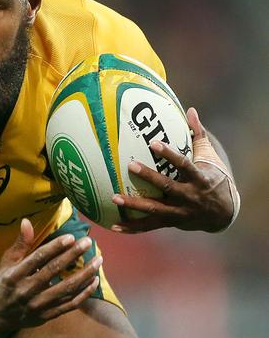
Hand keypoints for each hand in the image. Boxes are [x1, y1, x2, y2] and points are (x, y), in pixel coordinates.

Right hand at [0, 218, 100, 330]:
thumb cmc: (4, 282)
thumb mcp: (7, 261)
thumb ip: (20, 243)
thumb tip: (27, 221)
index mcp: (15, 274)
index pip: (38, 258)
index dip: (55, 247)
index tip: (71, 237)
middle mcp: (27, 290)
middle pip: (54, 271)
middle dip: (73, 255)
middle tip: (88, 242)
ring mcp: (38, 305)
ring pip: (66, 289)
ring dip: (85, 274)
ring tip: (98, 260)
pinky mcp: (47, 315)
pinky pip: (70, 305)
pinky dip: (84, 293)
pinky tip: (94, 281)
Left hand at [111, 107, 237, 232]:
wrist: (223, 214)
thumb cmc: (212, 179)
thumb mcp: (209, 158)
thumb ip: (197, 135)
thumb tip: (191, 110)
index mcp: (199, 179)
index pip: (184, 165)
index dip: (170, 154)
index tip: (153, 143)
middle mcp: (189, 196)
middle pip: (167, 187)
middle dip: (149, 177)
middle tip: (130, 165)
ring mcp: (179, 212)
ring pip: (155, 209)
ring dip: (134, 205)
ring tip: (114, 197)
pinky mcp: (170, 223)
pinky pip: (148, 226)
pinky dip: (131, 227)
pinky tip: (113, 225)